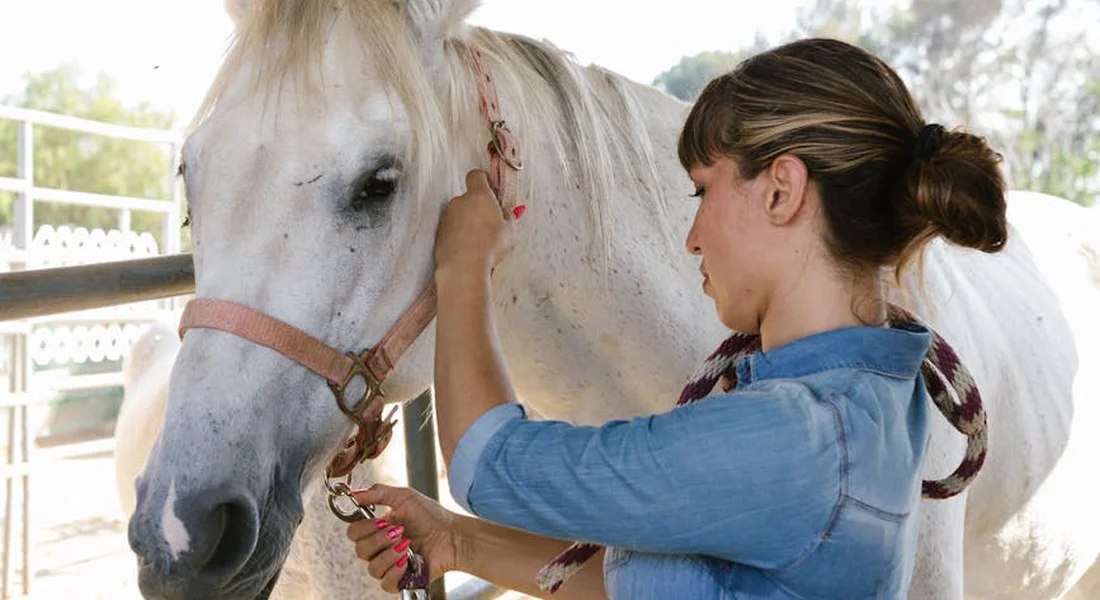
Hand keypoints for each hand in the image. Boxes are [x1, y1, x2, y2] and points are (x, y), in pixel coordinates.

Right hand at [346, 483, 462, 592]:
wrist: (452, 535)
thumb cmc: (432, 516)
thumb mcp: (404, 497)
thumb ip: (378, 492)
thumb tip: (354, 494)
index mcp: (377, 530)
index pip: (353, 533)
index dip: (364, 527)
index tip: (383, 521)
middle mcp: (380, 549)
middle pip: (359, 550)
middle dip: (379, 539)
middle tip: (399, 531)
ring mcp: (389, 566)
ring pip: (372, 568)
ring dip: (389, 554)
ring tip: (407, 544)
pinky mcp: (400, 581)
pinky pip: (385, 583)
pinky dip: (395, 570)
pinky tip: (406, 560)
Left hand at [434, 170, 514, 276]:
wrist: (464, 267)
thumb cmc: (487, 247)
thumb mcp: (509, 230)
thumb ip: (508, 216)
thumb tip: (506, 213)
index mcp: (479, 195)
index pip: (477, 176)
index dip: (484, 181)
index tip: (491, 188)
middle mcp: (460, 202)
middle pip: (469, 197)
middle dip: (478, 207)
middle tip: (491, 222)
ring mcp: (447, 217)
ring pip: (459, 214)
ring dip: (468, 222)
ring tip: (481, 240)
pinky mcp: (439, 232)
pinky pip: (451, 229)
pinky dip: (459, 235)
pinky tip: (469, 248)